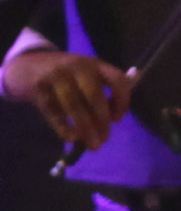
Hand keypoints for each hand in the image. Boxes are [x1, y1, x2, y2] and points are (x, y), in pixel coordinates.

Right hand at [3, 46, 134, 150]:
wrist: (29, 65)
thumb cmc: (68, 77)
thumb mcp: (88, 77)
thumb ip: (102, 93)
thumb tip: (111, 121)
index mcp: (96, 64)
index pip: (117, 79)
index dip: (122, 101)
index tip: (117, 120)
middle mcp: (77, 66)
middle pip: (94, 95)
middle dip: (101, 120)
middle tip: (104, 140)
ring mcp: (56, 75)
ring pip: (73, 104)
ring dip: (85, 127)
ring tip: (92, 145)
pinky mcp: (38, 86)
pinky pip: (53, 110)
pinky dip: (64, 127)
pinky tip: (72, 138)